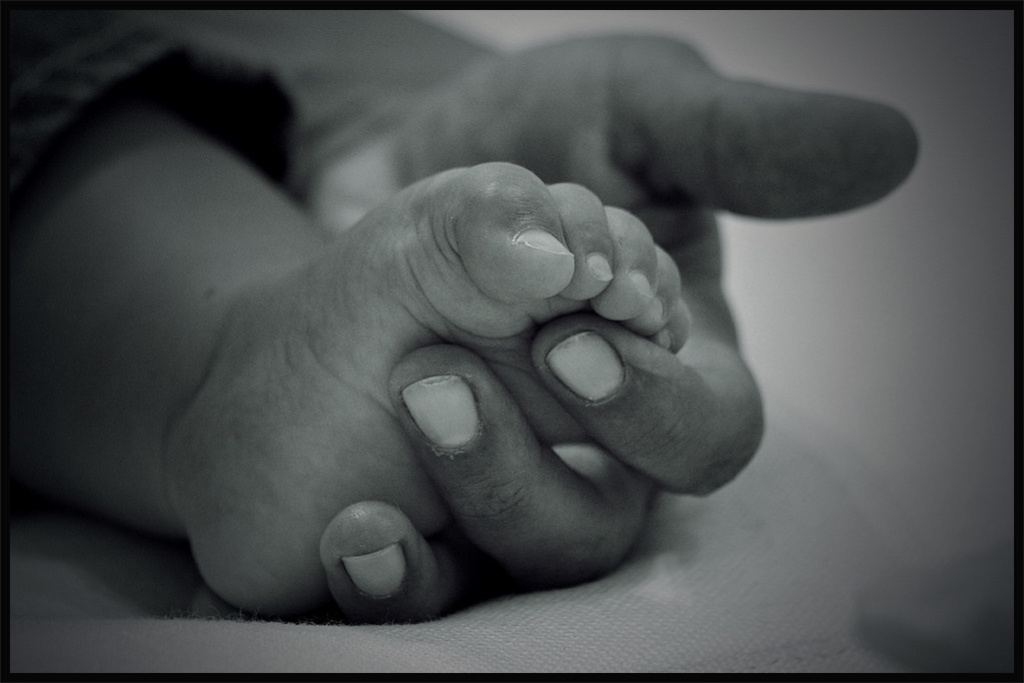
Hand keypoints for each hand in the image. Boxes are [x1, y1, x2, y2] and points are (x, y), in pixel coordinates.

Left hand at [311, 34, 917, 621]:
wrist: (393, 165)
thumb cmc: (533, 136)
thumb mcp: (630, 112)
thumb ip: (734, 144)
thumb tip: (883, 148)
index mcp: (669, 363)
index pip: (704, 434)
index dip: (652, 408)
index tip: (574, 341)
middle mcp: (597, 443)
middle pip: (610, 523)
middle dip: (534, 470)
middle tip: (445, 381)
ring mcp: (507, 482)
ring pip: (519, 562)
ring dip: (464, 501)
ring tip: (406, 400)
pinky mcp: (422, 508)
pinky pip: (418, 583)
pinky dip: (386, 572)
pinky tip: (355, 535)